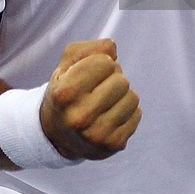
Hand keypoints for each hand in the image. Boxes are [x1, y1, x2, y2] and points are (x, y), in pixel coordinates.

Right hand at [40, 39, 141, 160]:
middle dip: (113, 79)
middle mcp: (79, 118)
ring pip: (133, 97)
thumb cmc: (66, 90)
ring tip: (104, 102)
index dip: (100, 63)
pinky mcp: (113, 145)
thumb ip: (90, 48)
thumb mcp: (67, 64)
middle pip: (122, 81)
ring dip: (122, 95)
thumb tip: (112, 49)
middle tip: (98, 89)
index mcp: (64, 94)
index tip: (89, 73)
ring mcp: (97, 135)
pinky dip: (127, 111)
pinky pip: (137, 114)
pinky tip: (109, 116)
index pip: (106, 62)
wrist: (57, 135)